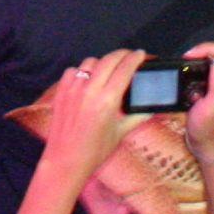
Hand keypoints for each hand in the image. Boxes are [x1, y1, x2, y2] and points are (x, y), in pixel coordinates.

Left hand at [37, 50, 146, 185]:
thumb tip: (152, 108)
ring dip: (102, 62)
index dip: (135, 59)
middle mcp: (89, 90)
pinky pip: (73, 71)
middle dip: (122, 55)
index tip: (141, 54)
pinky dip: (83, 71)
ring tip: (109, 69)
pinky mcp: (61, 91)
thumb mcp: (120, 133)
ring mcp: (73, 89)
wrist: (66, 160)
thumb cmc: (95, 150)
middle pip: (108, 60)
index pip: (124, 70)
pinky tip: (88, 79)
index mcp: (107, 101)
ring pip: (90, 62)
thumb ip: (137, 117)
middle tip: (130, 56)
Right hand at [185, 41, 213, 156]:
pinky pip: (204, 73)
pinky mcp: (213, 90)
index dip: (204, 48)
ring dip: (195, 63)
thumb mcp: (211, 107)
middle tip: (183, 64)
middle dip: (198, 53)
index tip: (188, 57)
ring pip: (210, 62)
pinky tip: (186, 83)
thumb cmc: (209, 129)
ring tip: (183, 73)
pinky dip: (193, 73)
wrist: (210, 147)